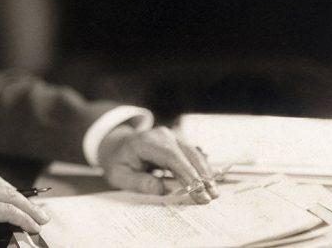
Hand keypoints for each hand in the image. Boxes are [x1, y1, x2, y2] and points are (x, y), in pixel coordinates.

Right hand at [0, 171, 49, 247]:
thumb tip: (4, 211)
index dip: (11, 192)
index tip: (25, 204)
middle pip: (3, 186)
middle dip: (24, 200)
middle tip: (39, 213)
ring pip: (9, 197)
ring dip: (28, 210)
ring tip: (40, 221)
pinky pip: (8, 211)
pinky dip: (24, 219)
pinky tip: (31, 226)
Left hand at [98, 125, 218, 203]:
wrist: (117, 147)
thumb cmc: (118, 163)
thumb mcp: (120, 177)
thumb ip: (141, 183)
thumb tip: (166, 190)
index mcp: (145, 142)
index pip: (171, 157)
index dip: (187, 175)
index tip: (198, 192)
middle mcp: (162, 135)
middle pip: (187, 154)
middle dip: (201, 176)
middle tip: (211, 197)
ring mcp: (172, 136)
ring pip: (194, 153)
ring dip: (205, 173)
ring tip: (213, 193)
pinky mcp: (178, 142)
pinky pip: (193, 155)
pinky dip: (202, 169)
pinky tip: (208, 183)